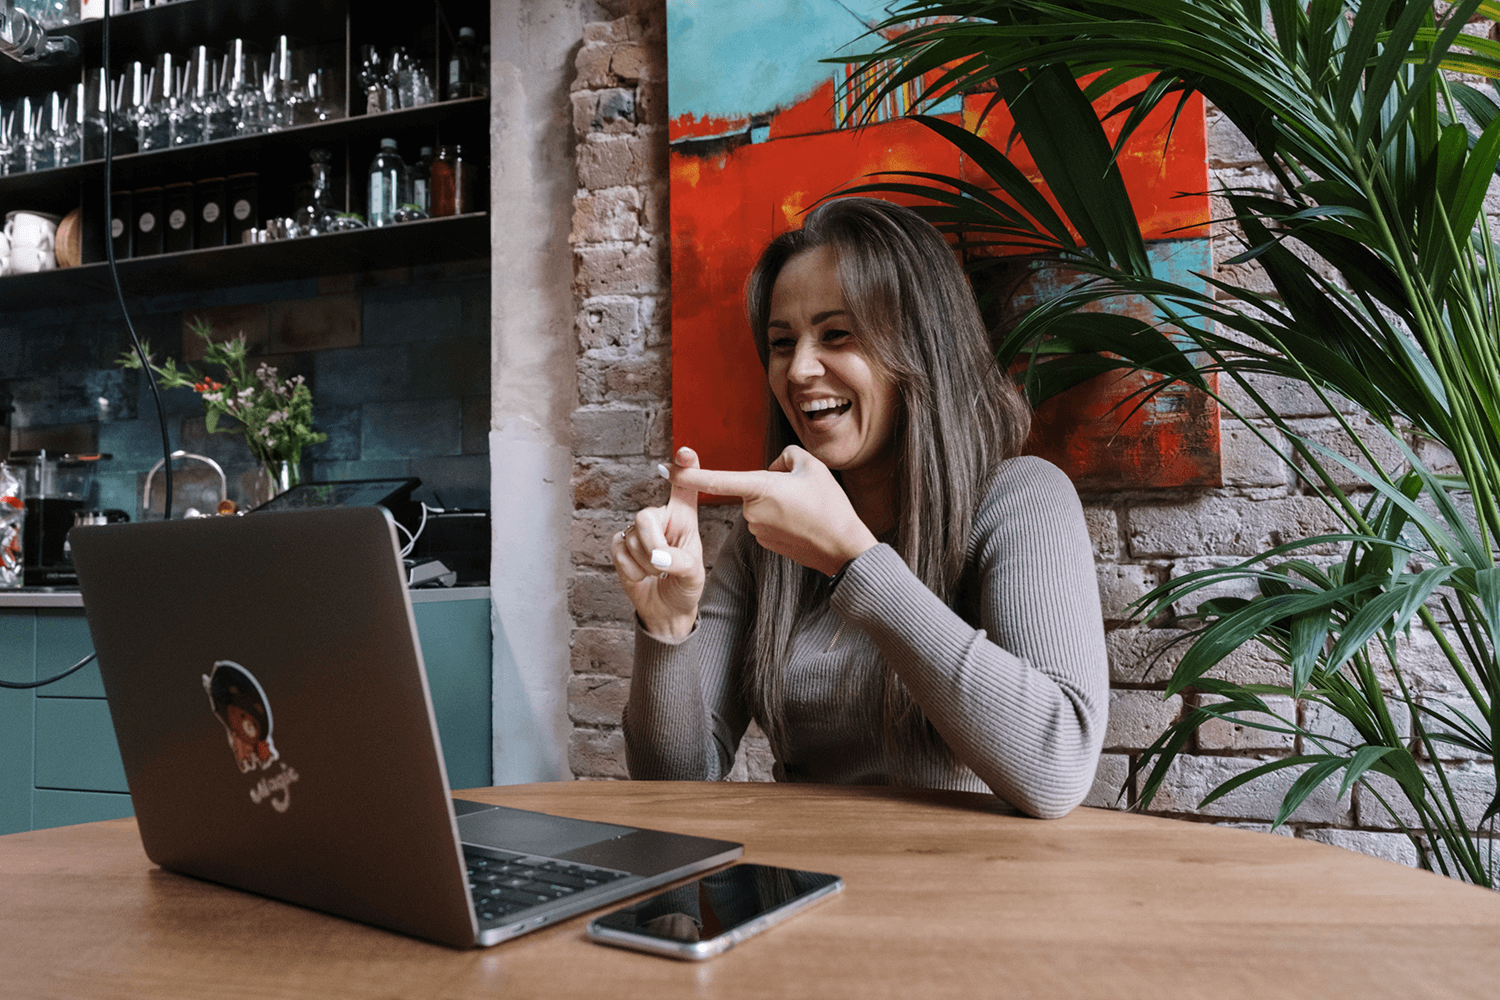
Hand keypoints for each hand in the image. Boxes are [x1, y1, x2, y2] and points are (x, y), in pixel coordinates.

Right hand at [612, 446, 706, 640]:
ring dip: (645, 565)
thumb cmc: (685, 586)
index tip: (686, 452)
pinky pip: (619, 553)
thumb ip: (681, 562)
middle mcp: (660, 519)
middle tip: (663, 566)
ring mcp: (638, 531)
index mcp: (684, 518)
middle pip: (645, 516)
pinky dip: (632, 571)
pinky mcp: (621, 546)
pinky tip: (641, 575)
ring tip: (657, 573)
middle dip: (652, 546)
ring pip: (632, 540)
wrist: (666, 609)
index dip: (685, 469)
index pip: (685, 488)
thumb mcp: (694, 575)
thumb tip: (659, 558)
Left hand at [671, 445, 877, 575]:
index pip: (717, 479)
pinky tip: (801, 524)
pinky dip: (780, 518)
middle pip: (753, 486)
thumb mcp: (812, 466)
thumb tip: (774, 468)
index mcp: (760, 488)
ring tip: (805, 510)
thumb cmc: (830, 506)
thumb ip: (787, 457)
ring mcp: (757, 530)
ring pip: (760, 503)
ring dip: (777, 502)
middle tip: (802, 493)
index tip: (669, 468)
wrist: (842, 548)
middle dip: (771, 484)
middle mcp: (752, 511)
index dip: (691, 473)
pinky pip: (766, 520)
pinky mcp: (764, 543)